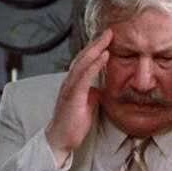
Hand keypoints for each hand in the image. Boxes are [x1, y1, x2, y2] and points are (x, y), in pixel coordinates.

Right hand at [45, 29, 111, 165]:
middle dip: (97, 42)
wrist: (61, 139)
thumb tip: (103, 87)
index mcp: (75, 83)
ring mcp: (70, 87)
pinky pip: (84, 76)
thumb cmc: (74, 123)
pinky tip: (104, 56)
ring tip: (108, 38)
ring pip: (82, 62)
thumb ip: (94, 92)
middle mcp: (70, 81)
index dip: (96, 49)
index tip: (108, 38)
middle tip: (109, 31)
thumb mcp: (89, 104)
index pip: (85, 61)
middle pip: (83, 57)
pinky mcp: (72, 96)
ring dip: (96, 48)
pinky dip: (94, 64)